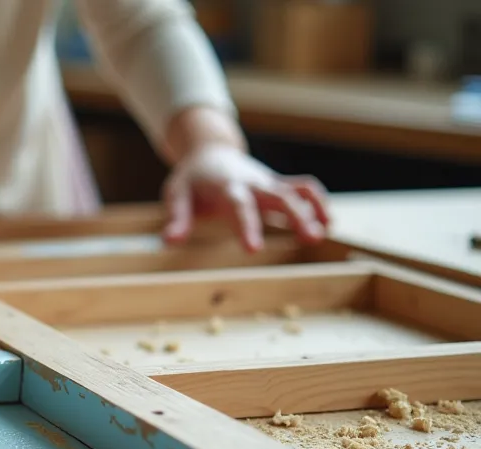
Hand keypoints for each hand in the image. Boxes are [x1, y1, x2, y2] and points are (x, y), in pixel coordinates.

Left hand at [161, 144, 330, 251]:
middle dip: (296, 216)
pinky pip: (302, 188)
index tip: (253, 250)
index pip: (239, 207)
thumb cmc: (191, 179)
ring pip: (297, 191)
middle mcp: (252, 184)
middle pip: (279, 196)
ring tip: (323, 233)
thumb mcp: (176, 195)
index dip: (248, 226)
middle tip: (311, 238)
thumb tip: (168, 243)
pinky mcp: (277, 184)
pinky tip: (327, 222)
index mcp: (227, 188)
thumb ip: (176, 219)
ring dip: (313, 208)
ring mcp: (268, 182)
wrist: (209, 151)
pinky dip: (316, 201)